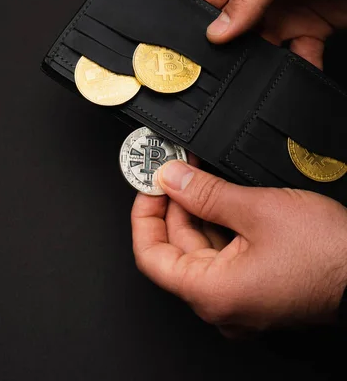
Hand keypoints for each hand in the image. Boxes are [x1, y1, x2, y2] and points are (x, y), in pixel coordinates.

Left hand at [131, 161, 346, 336]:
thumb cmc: (328, 253)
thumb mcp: (257, 209)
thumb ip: (205, 193)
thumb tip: (171, 178)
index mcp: (213, 293)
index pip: (151, 256)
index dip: (144, 215)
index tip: (148, 186)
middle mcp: (222, 304)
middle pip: (177, 249)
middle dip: (175, 204)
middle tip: (177, 169)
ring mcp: (239, 298)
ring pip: (201, 251)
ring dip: (198, 211)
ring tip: (200, 176)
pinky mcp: (255, 287)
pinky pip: (224, 256)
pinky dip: (218, 225)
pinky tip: (221, 197)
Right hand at [186, 0, 346, 67]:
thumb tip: (217, 29)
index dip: (189, 17)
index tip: (183, 45)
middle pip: (225, 25)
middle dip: (220, 46)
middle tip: (216, 66)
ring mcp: (282, 10)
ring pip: (255, 47)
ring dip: (255, 62)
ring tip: (253, 71)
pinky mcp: (308, 29)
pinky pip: (294, 57)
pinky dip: (295, 69)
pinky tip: (294, 72)